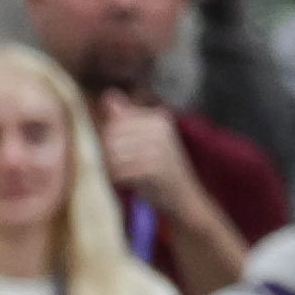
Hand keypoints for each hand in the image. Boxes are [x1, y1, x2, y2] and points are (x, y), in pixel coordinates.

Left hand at [98, 96, 203, 224]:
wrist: (185, 200)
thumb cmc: (162, 172)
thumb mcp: (145, 141)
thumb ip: (127, 118)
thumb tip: (108, 94)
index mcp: (158, 119)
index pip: (115, 123)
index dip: (110, 142)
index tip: (122, 156)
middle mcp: (160, 129)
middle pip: (112, 136)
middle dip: (110, 154)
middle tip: (121, 169)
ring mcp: (159, 147)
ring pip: (114, 152)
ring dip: (114, 167)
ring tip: (125, 176)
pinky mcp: (155, 167)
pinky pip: (121, 169)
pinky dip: (120, 178)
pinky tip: (128, 183)